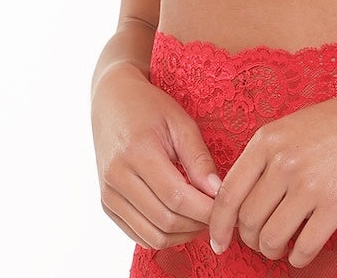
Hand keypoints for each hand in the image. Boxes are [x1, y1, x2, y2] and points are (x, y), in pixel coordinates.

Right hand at [92, 63, 221, 249]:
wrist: (112, 100)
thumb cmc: (150, 106)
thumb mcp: (180, 121)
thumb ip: (199, 158)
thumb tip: (219, 192)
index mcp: (137, 152)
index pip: (177, 198)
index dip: (207, 210)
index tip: (229, 207)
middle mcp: (117, 178)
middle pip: (166, 221)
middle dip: (198, 224)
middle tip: (220, 214)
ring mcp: (108, 195)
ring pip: (152, 236)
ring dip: (183, 234)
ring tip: (202, 216)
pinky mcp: (107, 205)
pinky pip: (139, 235)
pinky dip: (165, 235)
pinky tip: (182, 218)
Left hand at [208, 82, 336, 266]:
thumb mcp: (293, 125)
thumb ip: (266, 155)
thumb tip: (240, 197)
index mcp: (268, 139)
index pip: (227, 193)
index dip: (218, 225)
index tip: (218, 241)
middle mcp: (283, 161)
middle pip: (247, 220)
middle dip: (250, 238)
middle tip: (261, 240)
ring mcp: (309, 183)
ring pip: (271, 238)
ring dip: (272, 250)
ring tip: (281, 246)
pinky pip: (304, 247)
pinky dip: (298, 257)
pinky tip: (302, 252)